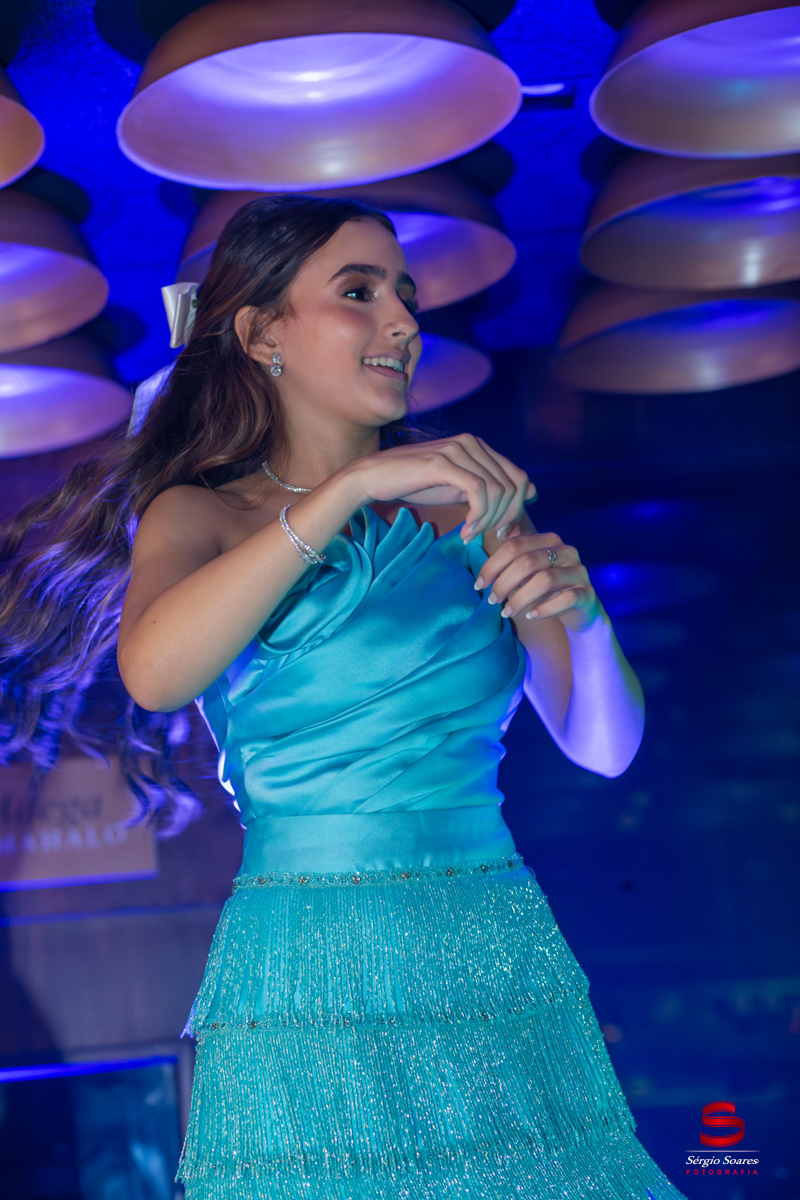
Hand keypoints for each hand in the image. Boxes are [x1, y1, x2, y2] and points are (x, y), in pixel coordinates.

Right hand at [348, 434, 535, 541]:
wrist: (374, 477)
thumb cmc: (414, 484)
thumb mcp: (458, 488)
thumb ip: (490, 489)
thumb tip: (531, 492)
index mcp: (479, 446)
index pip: (519, 477)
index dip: (518, 508)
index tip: (501, 531)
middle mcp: (472, 443)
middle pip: (513, 485)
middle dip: (505, 517)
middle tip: (486, 536)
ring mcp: (458, 450)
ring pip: (497, 489)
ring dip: (488, 520)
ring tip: (470, 534)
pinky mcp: (443, 463)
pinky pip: (477, 491)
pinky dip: (477, 516)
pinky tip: (465, 530)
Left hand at [476, 527, 598, 631]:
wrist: (580, 611)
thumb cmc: (547, 589)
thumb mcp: (528, 571)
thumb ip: (511, 556)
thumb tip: (482, 537)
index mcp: (549, 540)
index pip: (515, 546)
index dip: (492, 565)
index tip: (479, 584)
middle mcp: (567, 551)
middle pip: (527, 562)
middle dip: (504, 583)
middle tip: (492, 600)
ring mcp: (579, 572)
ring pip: (544, 580)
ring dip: (519, 598)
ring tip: (506, 612)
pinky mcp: (587, 594)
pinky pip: (566, 599)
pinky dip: (545, 608)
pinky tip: (531, 616)